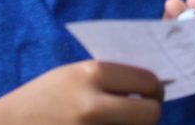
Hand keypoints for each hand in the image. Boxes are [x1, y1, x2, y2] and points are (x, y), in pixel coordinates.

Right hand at [0, 61, 162, 124]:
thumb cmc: (40, 100)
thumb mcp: (72, 75)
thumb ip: (109, 78)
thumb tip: (151, 86)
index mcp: (92, 74)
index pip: (148, 81)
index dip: (154, 90)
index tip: (149, 96)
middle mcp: (94, 105)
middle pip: (151, 114)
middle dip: (149, 115)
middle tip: (139, 115)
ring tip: (115, 124)